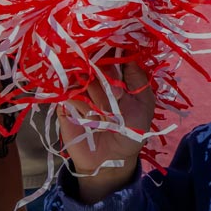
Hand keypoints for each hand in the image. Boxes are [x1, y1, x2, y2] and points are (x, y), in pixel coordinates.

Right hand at [56, 62, 156, 200]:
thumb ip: (138, 78)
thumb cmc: (131, 132)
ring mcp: (81, 89)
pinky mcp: (65, 103)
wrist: (111, 159)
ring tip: (105, 116)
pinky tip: (89, 118)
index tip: (122, 63)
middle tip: (119, 99)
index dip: (115, 52)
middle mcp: (98, 78)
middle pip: (97, 61)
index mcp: (118, 75)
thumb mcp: (144, 104)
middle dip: (109, 79)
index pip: (113, 51)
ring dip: (97, 97)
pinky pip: (69, 93)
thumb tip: (129, 50)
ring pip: (84, 77)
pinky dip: (81, 105)